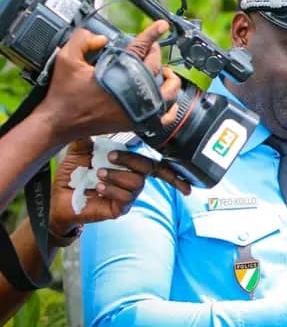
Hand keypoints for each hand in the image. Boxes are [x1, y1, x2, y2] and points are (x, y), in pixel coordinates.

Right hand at [37, 21, 175, 142]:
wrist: (60, 122)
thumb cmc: (64, 93)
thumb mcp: (66, 58)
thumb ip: (83, 40)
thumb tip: (102, 39)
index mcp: (121, 72)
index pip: (141, 47)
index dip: (152, 33)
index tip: (162, 25)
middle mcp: (136, 90)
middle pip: (156, 65)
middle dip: (155, 52)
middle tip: (151, 47)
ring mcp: (140, 108)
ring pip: (169, 90)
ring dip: (169, 78)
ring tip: (164, 71)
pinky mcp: (138, 122)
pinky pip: (166, 117)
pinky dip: (171, 107)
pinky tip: (167, 99)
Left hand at [49, 138, 191, 238]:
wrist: (58, 198)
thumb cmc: (73, 175)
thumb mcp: (80, 151)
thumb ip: (91, 136)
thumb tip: (95, 118)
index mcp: (129, 165)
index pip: (157, 166)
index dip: (175, 172)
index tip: (186, 179)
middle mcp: (133, 180)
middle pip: (148, 168)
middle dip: (130, 160)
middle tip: (110, 157)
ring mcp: (128, 195)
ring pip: (137, 182)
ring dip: (116, 176)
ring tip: (97, 174)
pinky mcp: (120, 208)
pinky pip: (125, 197)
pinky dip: (110, 189)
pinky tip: (97, 187)